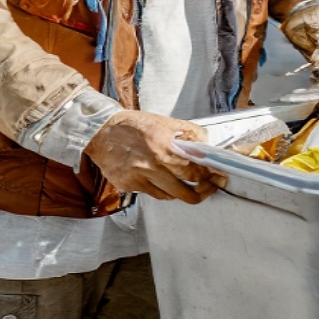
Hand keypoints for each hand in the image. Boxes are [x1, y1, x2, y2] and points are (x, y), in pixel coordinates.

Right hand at [84, 110, 219, 203]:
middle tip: (210, 187)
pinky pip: (154, 194)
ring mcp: (141, 177)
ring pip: (171, 196)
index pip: (195, 169)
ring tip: (190, 187)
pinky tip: (167, 183)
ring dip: (183, 193)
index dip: (209, 176)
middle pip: (186, 190)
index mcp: (164, 146)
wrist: (101, 131)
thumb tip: (205, 143)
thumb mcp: (163, 122)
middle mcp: (153, 164)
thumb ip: (187, 132)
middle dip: (203, 191)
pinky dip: (164, 191)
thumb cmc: (132, 125)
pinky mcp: (131, 185)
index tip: (217, 176)